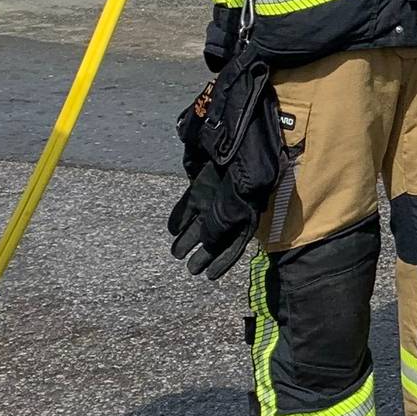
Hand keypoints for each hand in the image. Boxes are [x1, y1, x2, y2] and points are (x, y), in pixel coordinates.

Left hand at [167, 164, 257, 278]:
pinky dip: (179, 217)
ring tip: (176, 253)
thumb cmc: (243, 173)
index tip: (210, 276)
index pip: (234, 244)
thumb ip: (219, 226)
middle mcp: (229, 208)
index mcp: (244, 215)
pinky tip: (172, 229)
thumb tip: (208, 244)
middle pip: (214, 235)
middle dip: (203, 253)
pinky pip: (187, 204)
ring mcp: (213, 194)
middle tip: (191, 269)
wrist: (236, 139)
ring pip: (198, 221)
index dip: (223, 261)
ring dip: (188, 238)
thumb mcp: (234, 205)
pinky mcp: (199, 183)